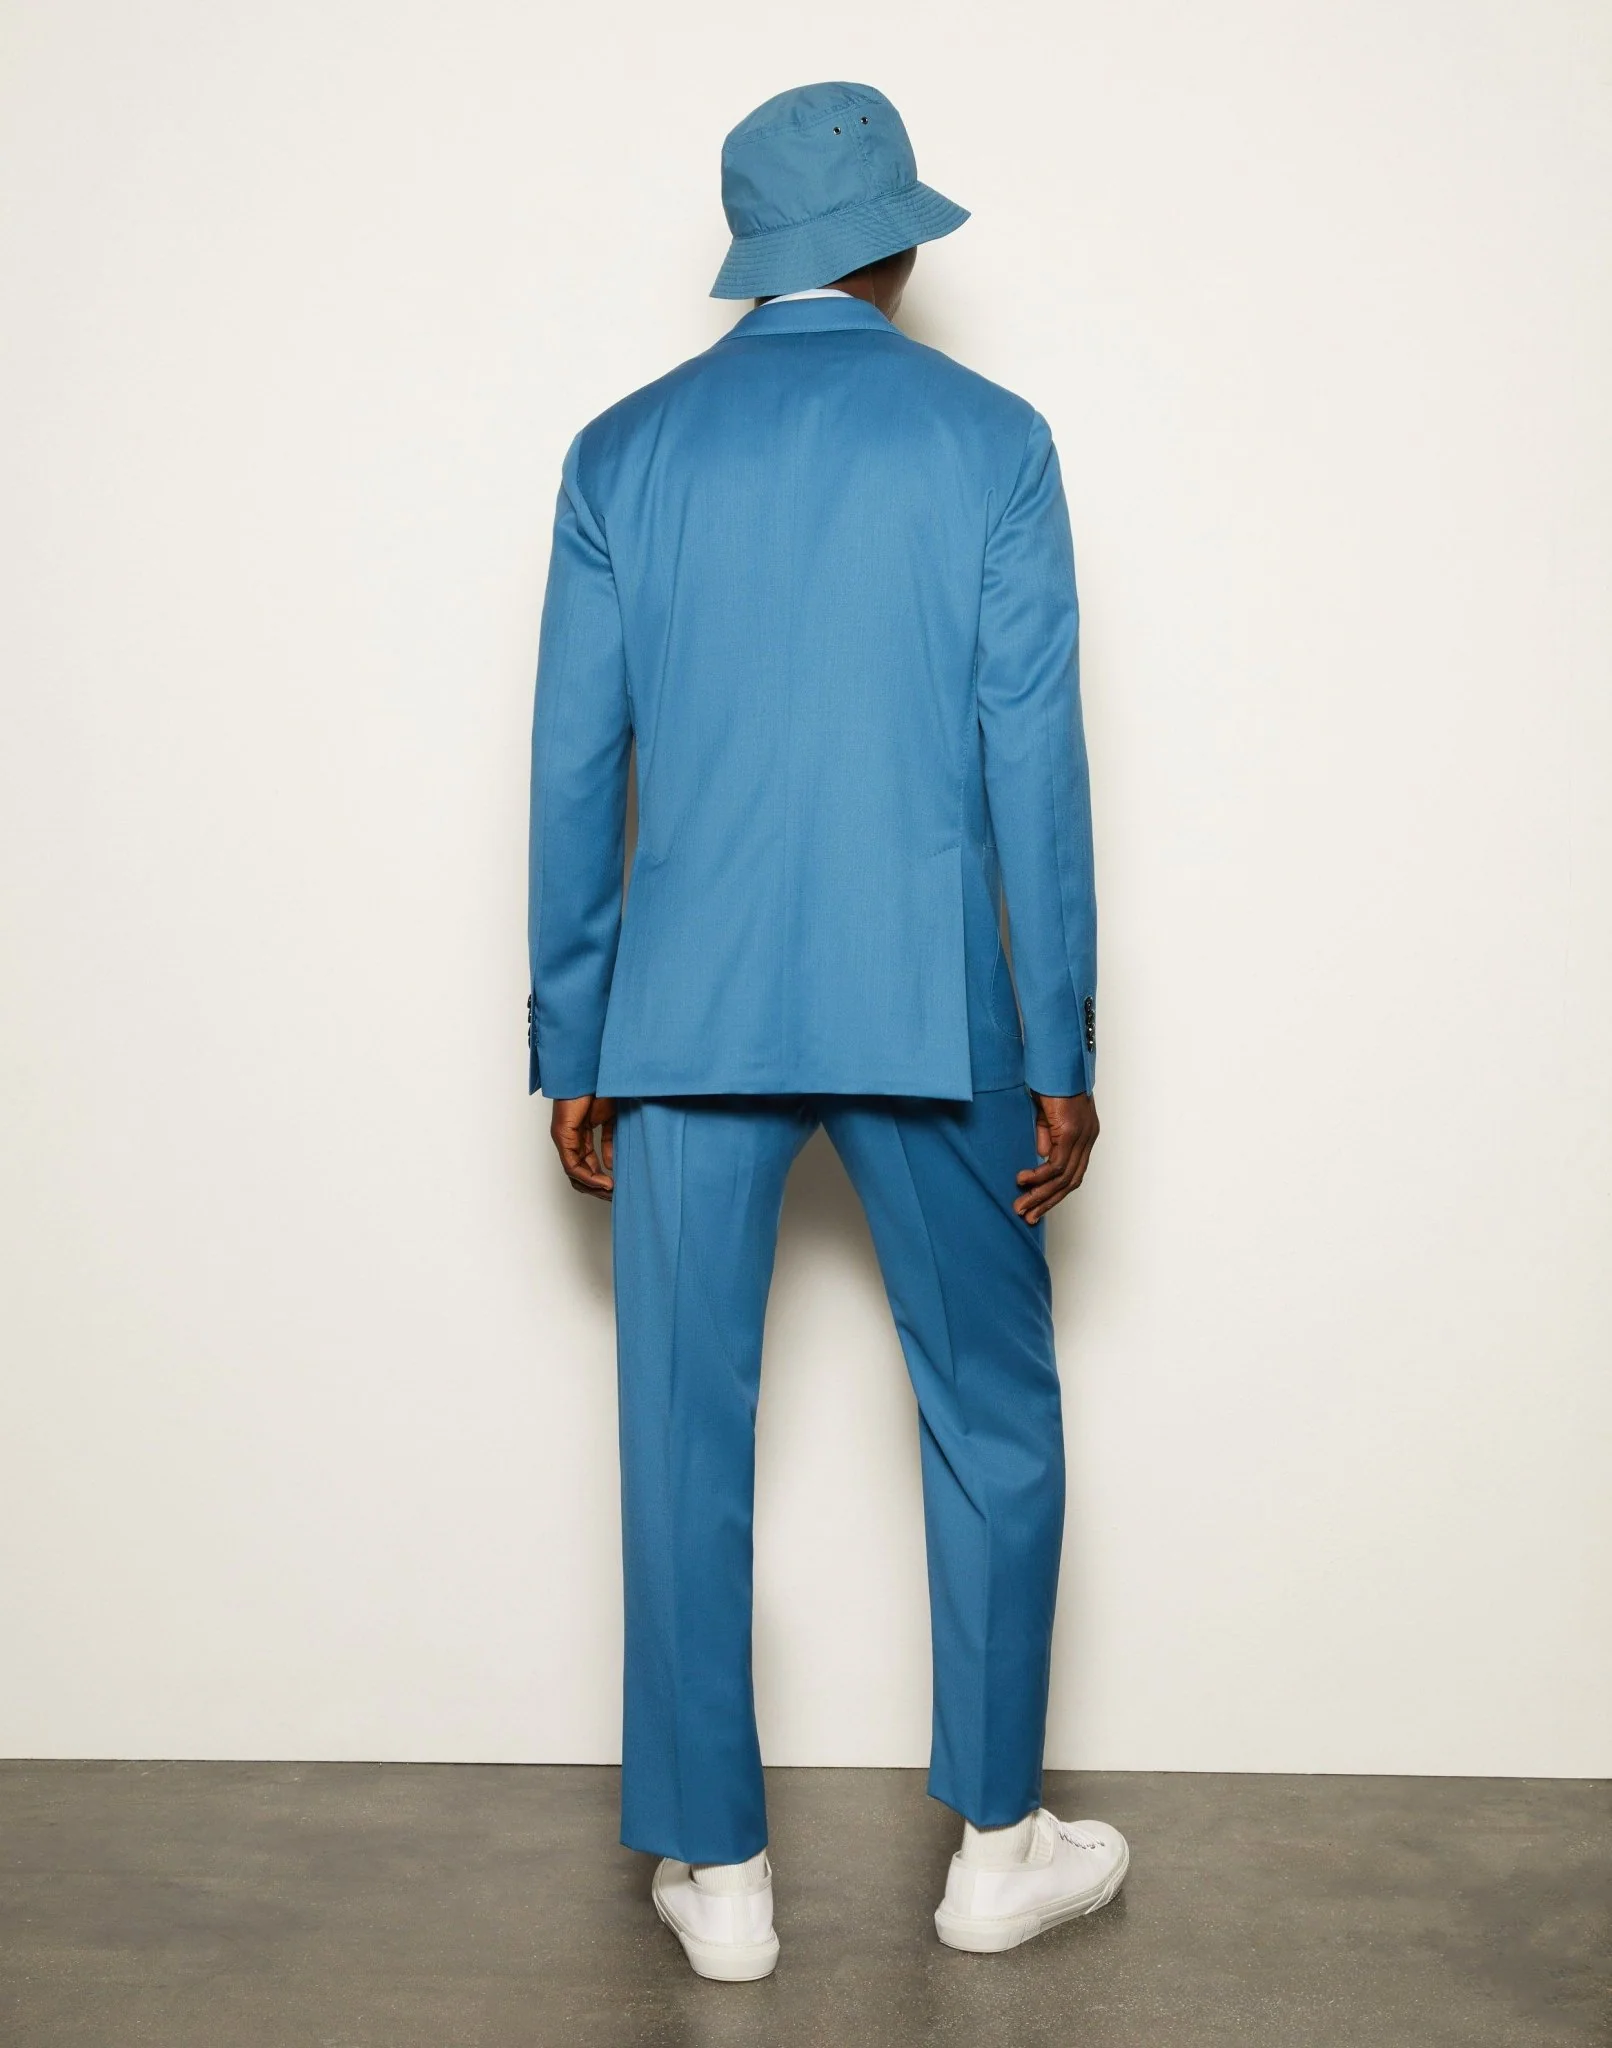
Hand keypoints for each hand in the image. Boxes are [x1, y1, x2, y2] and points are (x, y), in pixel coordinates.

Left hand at [551, 1094, 615, 1200]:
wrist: (595, 1070)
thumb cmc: (602, 1089)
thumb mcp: (611, 1120)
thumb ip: (609, 1142)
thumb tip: (611, 1164)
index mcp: (580, 1133)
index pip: (586, 1164)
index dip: (600, 1178)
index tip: (615, 1186)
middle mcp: (570, 1138)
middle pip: (579, 1172)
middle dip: (596, 1186)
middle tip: (613, 1195)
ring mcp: (564, 1137)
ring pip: (574, 1172)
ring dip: (592, 1185)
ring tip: (609, 1192)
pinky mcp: (563, 1134)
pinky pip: (572, 1164)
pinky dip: (588, 1176)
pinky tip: (603, 1181)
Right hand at [1014, 1091, 1097, 1224]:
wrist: (1058, 1061)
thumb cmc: (1051, 1082)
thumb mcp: (1047, 1115)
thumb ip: (1047, 1137)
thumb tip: (1042, 1158)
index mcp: (1085, 1136)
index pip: (1073, 1174)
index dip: (1055, 1193)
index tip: (1037, 1206)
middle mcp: (1088, 1138)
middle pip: (1071, 1182)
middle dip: (1048, 1201)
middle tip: (1028, 1216)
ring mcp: (1082, 1136)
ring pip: (1063, 1177)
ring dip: (1041, 1194)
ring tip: (1021, 1206)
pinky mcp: (1072, 1131)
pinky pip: (1056, 1163)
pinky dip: (1039, 1176)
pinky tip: (1023, 1181)